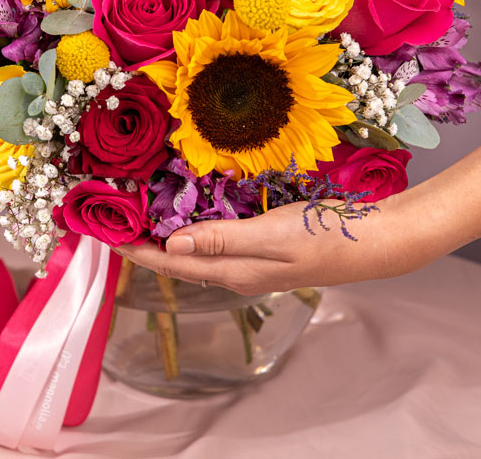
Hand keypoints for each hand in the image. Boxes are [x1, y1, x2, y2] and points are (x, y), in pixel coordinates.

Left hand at [118, 193, 424, 294]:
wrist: (373, 242)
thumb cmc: (324, 239)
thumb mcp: (269, 237)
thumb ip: (221, 241)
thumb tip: (171, 247)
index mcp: (233, 271)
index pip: (171, 263)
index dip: (137, 249)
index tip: (107, 234)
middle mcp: (236, 270)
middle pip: (179, 259)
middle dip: (146, 242)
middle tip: (118, 218)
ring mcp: (251, 259)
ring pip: (197, 249)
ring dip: (168, 234)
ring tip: (143, 213)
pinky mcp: (263, 244)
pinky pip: (219, 237)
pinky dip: (197, 224)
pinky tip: (193, 208)